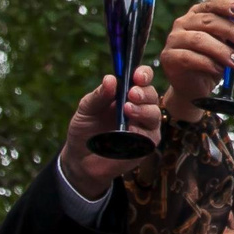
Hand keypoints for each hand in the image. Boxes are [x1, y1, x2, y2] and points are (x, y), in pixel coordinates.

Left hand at [58, 67, 162, 192]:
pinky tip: (130, 130)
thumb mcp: (86, 109)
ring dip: (143, 110)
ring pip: (154, 114)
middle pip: (152, 95)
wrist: (80, 158)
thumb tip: (110, 79)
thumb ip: (99, 95)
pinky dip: (140, 132)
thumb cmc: (85, 129)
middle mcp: (140, 107)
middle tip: (132, 94)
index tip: (137, 75)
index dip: (143, 74)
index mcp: (127, 93)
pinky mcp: (145, 146)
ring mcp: (145, 127)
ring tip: (127, 110)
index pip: (142, 78)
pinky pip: (149, 136)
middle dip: (144, 92)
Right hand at [159, 0, 233, 123]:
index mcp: (199, 14)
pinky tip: (219, 70)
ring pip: (199, 40)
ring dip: (221, 50)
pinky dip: (207, 63)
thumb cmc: (213, 61)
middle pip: (208, 21)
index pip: (213, 4)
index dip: (226, 4)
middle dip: (230, 30)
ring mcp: (174, 39)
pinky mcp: (168, 57)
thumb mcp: (233, 49)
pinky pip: (188, 58)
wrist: (194, 87)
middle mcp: (184, 22)